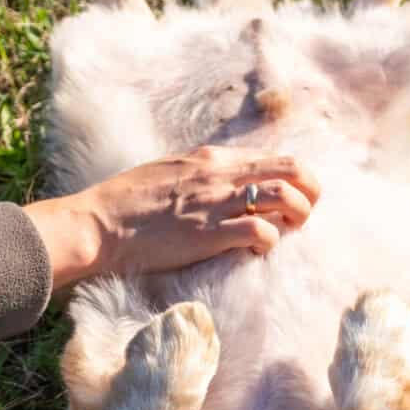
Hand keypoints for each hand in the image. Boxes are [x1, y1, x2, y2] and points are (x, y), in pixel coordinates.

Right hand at [24, 145, 319, 290]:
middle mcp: (220, 175)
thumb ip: (198, 174)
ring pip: (283, 197)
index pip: (270, 158)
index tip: (296, 194)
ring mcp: (216, 203)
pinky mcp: (210, 234)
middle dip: (309, 189)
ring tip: (290, 230)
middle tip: (306, 211)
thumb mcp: (168, 172)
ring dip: (297, 214)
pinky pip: (260, 232)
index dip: (293, 176)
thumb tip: (219, 183)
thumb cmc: (126, 203)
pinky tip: (258, 251)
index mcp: (210, 158)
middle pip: (289, 170)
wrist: (100, 223)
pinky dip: (269, 242)